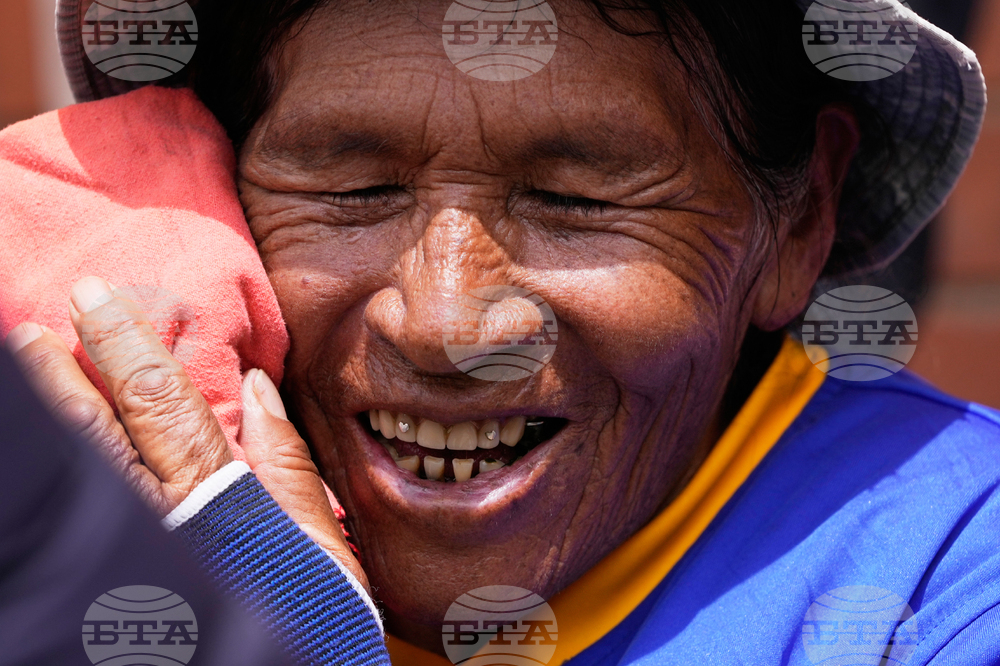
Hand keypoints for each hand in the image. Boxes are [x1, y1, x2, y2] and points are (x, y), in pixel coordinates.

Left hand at [6, 276, 367, 590]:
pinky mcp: (116, 585)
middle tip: (33, 329)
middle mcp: (159, 524)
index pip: (159, 402)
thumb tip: (257, 386)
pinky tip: (51, 451)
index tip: (96, 298)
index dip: (124, 344)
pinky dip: (58, 473)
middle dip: (60, 375)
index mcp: (214, 502)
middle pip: (96, 433)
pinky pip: (73, 520)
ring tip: (26, 372)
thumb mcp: (317, 545)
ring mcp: (129, 557)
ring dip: (47, 417)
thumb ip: (285, 466)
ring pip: (74, 472)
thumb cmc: (311, 623)